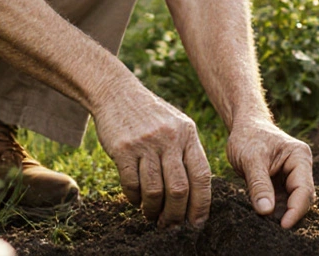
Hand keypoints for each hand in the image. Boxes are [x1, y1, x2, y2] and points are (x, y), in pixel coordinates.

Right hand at [92, 78, 212, 228]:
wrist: (117, 93)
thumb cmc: (150, 115)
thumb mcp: (176, 125)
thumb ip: (186, 152)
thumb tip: (195, 194)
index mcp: (188, 134)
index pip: (202, 175)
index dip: (201, 204)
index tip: (197, 222)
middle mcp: (169, 138)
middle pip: (179, 188)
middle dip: (176, 214)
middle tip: (171, 225)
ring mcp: (146, 143)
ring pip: (155, 190)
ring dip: (153, 210)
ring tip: (152, 216)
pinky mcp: (123, 148)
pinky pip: (131, 184)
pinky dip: (134, 198)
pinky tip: (136, 201)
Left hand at [226, 117, 314, 228]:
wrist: (243, 127)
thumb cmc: (248, 137)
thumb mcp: (250, 159)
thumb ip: (258, 185)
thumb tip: (266, 211)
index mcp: (299, 158)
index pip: (304, 190)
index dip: (296, 210)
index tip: (283, 226)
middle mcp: (300, 168)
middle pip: (302, 199)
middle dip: (289, 214)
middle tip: (272, 228)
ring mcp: (292, 177)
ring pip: (292, 203)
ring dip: (281, 214)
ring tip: (265, 223)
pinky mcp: (282, 184)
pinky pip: (282, 201)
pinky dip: (274, 210)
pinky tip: (263, 216)